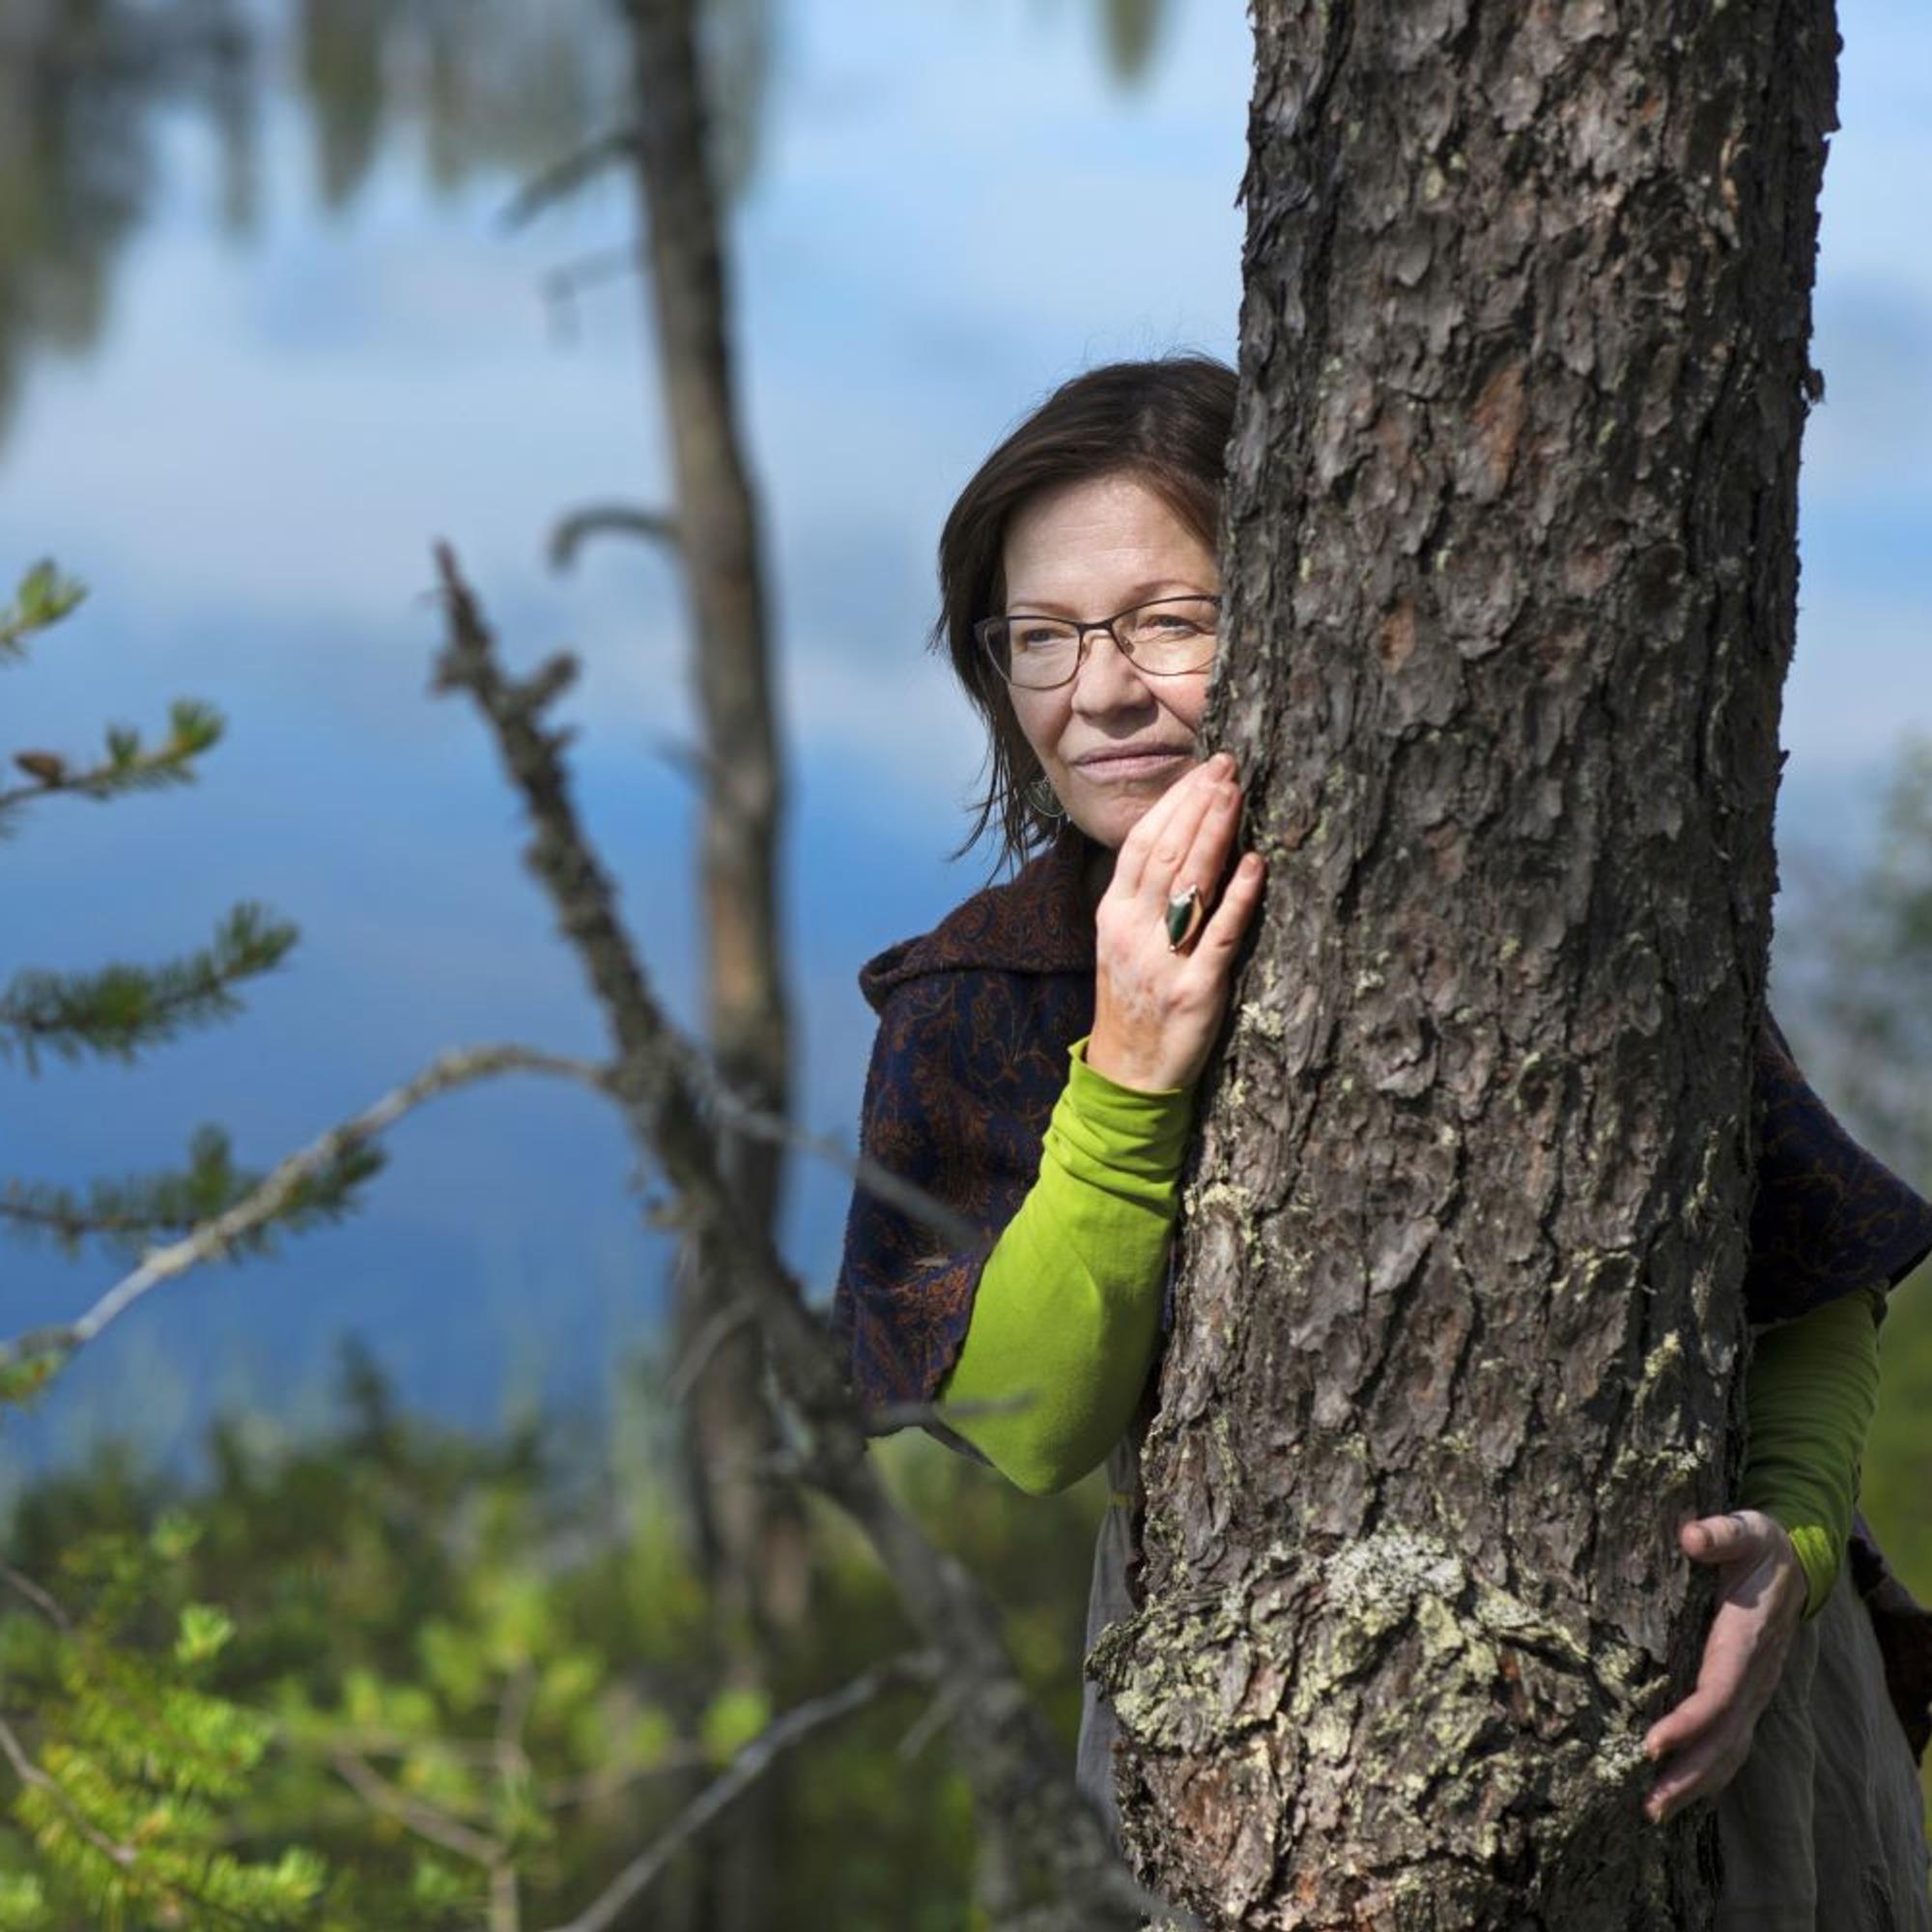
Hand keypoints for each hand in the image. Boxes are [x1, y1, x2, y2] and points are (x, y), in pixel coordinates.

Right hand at [1086, 751, 1266, 1092]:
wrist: (1129, 1072)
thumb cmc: (1133, 999)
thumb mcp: (1122, 942)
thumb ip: (1144, 896)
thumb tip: (1183, 839)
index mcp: (1113, 914)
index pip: (1142, 843)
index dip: (1174, 803)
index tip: (1204, 770)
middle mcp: (1132, 930)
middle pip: (1166, 853)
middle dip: (1199, 805)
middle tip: (1228, 768)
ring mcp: (1162, 960)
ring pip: (1188, 883)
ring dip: (1215, 833)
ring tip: (1237, 794)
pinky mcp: (1195, 989)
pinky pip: (1219, 935)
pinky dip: (1238, 896)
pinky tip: (1255, 863)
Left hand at [1641, 1509, 1806, 1823]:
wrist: (1795, 1560)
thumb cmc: (1758, 1544)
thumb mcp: (1743, 1528)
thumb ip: (1719, 1532)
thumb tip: (1691, 1536)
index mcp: (1746, 1642)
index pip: (1718, 1694)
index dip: (1687, 1723)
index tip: (1650, 1744)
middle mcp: (1754, 1677)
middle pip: (1723, 1738)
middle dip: (1688, 1774)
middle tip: (1648, 1805)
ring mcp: (1753, 1691)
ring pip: (1728, 1750)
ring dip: (1694, 1784)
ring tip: (1654, 1811)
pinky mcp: (1745, 1694)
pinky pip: (1729, 1742)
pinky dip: (1706, 1771)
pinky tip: (1679, 1790)